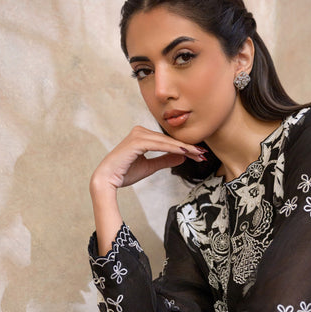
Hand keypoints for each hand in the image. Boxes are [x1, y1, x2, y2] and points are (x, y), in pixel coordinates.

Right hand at [90, 126, 205, 254]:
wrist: (107, 180)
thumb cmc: (125, 173)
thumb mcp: (150, 166)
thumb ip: (165, 160)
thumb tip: (182, 157)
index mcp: (142, 136)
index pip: (168, 141)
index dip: (184, 148)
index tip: (199, 154)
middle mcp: (140, 132)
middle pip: (169, 140)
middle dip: (187, 148)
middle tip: (203, 154)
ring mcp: (138, 135)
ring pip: (167, 141)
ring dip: (183, 148)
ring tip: (198, 154)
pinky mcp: (137, 141)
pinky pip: (159, 144)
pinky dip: (173, 148)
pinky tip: (185, 152)